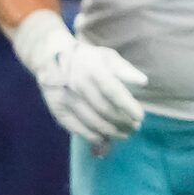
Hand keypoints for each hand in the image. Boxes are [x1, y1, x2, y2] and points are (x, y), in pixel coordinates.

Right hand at [11, 12, 146, 147]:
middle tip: (134, 127)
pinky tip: (103, 138)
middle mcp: (79, 85)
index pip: (113, 92)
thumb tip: (143, 82)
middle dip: (122, 122)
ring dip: (110, 131)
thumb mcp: (106, 56)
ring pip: (91, 121)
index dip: (128, 106)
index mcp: (94, 70)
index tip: (140, 117)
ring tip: (123, 134)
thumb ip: (125, 69)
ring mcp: (66, 99)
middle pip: (104, 110)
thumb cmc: (86, 58)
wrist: (50, 58)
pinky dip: (92, 136)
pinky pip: (76, 128)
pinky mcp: (57, 109)